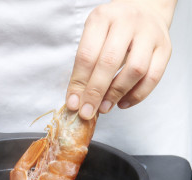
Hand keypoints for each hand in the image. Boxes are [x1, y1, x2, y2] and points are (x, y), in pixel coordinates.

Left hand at [66, 0, 175, 119]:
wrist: (144, 9)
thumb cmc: (112, 29)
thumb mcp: (93, 37)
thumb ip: (85, 66)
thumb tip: (77, 100)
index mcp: (101, 18)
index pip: (87, 55)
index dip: (78, 83)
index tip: (72, 103)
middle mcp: (126, 22)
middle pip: (109, 62)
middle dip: (95, 92)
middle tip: (87, 111)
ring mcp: (149, 33)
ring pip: (135, 69)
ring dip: (117, 94)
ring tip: (104, 108)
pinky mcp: (165, 47)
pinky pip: (153, 77)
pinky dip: (137, 95)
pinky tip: (122, 103)